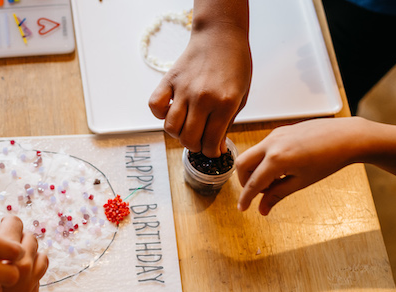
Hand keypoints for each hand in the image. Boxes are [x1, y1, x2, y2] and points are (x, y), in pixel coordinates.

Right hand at [0, 216, 47, 291]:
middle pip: (30, 239)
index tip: (5, 225)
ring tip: (18, 258)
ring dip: (30, 255)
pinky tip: (18, 276)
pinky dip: (31, 274)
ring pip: (41, 257)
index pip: (15, 223)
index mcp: (2, 251)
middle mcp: (19, 265)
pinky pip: (39, 278)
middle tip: (10, 242)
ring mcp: (27, 284)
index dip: (9, 223)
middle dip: (19, 238)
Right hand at [148, 24, 250, 156]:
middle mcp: (202, 98)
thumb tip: (216, 147)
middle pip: (189, 138)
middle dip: (195, 146)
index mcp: (224, 103)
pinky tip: (170, 111)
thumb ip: (228, 123)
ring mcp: (183, 89)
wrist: (220, 34)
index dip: (212, 152)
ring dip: (178, 134)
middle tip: (200, 141)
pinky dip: (160, 114)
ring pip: (171, 127)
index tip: (213, 150)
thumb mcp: (240, 96)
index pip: (211, 142)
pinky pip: (155, 106)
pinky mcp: (169, 81)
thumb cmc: (235, 64)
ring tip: (187, 128)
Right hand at [236, 117, 367, 214]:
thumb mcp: (301, 182)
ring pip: (251, 154)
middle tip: (258, 193)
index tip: (242, 208)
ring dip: (254, 170)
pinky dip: (263, 161)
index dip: (246, 198)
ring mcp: (275, 135)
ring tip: (274, 181)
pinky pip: (262, 148)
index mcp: (276, 159)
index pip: (253, 183)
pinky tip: (280, 169)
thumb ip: (277, 195)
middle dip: (244, 181)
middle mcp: (271, 144)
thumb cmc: (329, 159)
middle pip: (242, 164)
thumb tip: (262, 210)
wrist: (347, 137)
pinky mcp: (280, 131)